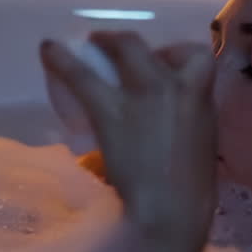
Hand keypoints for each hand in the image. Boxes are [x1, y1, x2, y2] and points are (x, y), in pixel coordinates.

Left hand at [40, 31, 216, 225]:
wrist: (173, 210)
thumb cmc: (193, 190)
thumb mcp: (202, 143)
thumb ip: (190, 119)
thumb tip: (173, 116)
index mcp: (202, 96)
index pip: (197, 57)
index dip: (175, 56)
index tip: (163, 63)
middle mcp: (175, 84)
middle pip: (151, 49)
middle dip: (129, 44)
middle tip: (113, 47)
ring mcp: (143, 93)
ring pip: (121, 48)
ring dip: (103, 41)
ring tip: (89, 42)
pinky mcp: (111, 109)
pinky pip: (82, 76)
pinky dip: (62, 60)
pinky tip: (48, 50)